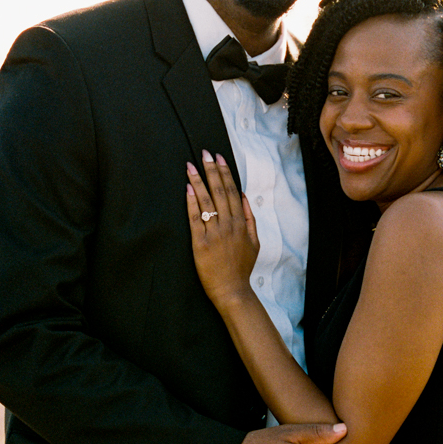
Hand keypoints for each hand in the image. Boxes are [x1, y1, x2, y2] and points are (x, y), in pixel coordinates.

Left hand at [186, 152, 258, 306]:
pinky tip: (187, 188)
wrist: (231, 289)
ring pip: (206, 201)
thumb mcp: (254, 242)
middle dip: (211, 170)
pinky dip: (191, 202)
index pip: (231, 191)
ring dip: (198, 181)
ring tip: (191, 166)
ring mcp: (214, 233)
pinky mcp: (200, 243)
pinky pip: (195, 218)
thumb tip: (244, 197)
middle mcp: (228, 225)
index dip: (224, 173)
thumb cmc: (241, 267)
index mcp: (240, 223)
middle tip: (204, 154)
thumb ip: (250, 218)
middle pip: (219, 191)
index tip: (219, 158)